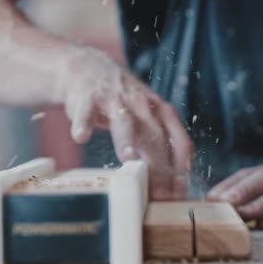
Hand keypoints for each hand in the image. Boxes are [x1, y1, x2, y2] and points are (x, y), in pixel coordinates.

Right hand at [58, 46, 193, 199]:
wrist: (89, 69)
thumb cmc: (124, 104)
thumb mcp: (149, 119)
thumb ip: (161, 148)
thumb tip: (174, 186)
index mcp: (162, 113)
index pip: (179, 141)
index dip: (181, 167)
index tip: (179, 193)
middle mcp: (142, 105)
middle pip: (155, 137)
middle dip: (158, 166)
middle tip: (158, 194)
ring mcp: (115, 100)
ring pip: (124, 122)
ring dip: (127, 140)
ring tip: (129, 159)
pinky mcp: (88, 98)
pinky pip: (85, 112)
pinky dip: (83, 124)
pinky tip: (81, 137)